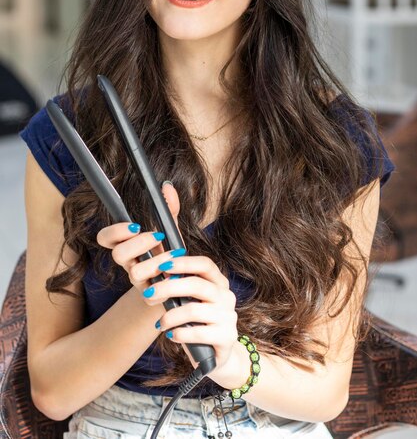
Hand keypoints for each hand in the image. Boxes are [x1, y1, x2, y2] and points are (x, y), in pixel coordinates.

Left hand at [97, 183, 238, 374]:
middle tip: (145, 293)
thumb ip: (172, 238)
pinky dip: (184, 334)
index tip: (162, 266)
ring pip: (200, 311)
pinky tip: (170, 335)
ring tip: (157, 320)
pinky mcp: (224, 341)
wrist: (215, 353)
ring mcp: (227, 318)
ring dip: (174, 314)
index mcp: (214, 278)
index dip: (182, 264)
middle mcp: (225, 294)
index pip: (202, 264)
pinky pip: (204, 335)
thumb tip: (166, 187)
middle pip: (199, 285)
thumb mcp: (180, 277)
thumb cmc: (193, 310)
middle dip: (170, 287)